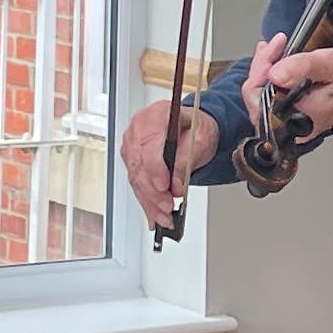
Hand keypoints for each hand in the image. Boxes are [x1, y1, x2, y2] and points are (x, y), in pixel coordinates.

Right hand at [121, 95, 219, 232]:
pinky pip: (137, 183)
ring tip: (164, 216)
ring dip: (149, 201)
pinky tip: (154, 214)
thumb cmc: (196, 128)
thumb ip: (186, 161)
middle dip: (153, 191)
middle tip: (167, 207)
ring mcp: (132, 144)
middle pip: (139, 164)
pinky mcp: (132, 159)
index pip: (148, 144)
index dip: (155, 169)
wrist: (194, 129)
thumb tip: (176, 186)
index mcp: (156, 115)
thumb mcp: (200, 140)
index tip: (165, 187)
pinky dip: (146, 201)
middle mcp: (139, 128)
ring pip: (136, 177)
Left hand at [259, 40, 332, 140]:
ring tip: (275, 48)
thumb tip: (274, 74)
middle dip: (262, 67)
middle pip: (256, 98)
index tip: (275, 48)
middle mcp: (294, 127)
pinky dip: (272, 75)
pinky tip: (278, 60)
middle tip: (274, 45)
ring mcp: (292, 123)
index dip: (262, 70)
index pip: (260, 98)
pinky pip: (272, 97)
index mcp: (302, 118)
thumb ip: (303, 68)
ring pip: (262, 97)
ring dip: (266, 69)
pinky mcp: (293, 115)